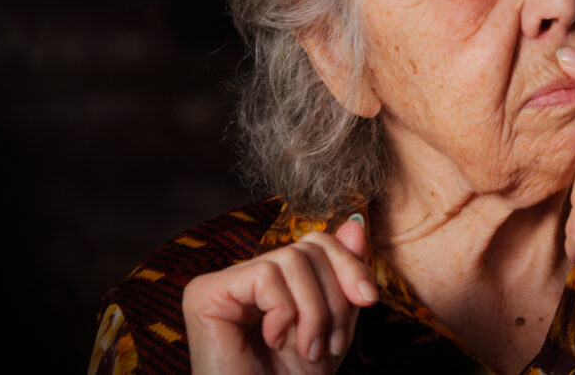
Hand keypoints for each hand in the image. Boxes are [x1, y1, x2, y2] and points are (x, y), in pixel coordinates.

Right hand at [182, 217, 378, 374]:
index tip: (369, 300)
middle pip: (307, 248)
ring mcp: (222, 282)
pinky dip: (284, 313)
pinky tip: (272, 340)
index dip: (349, 265)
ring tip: (308, 349)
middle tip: (330, 344)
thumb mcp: (334, 325)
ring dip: (313, 312)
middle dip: (332, 298)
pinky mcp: (205, 293)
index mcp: (273, 282)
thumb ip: (343, 276)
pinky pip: (264, 276)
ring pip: (291, 259)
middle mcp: (244, 276)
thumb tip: (356, 225)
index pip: (316, 242)